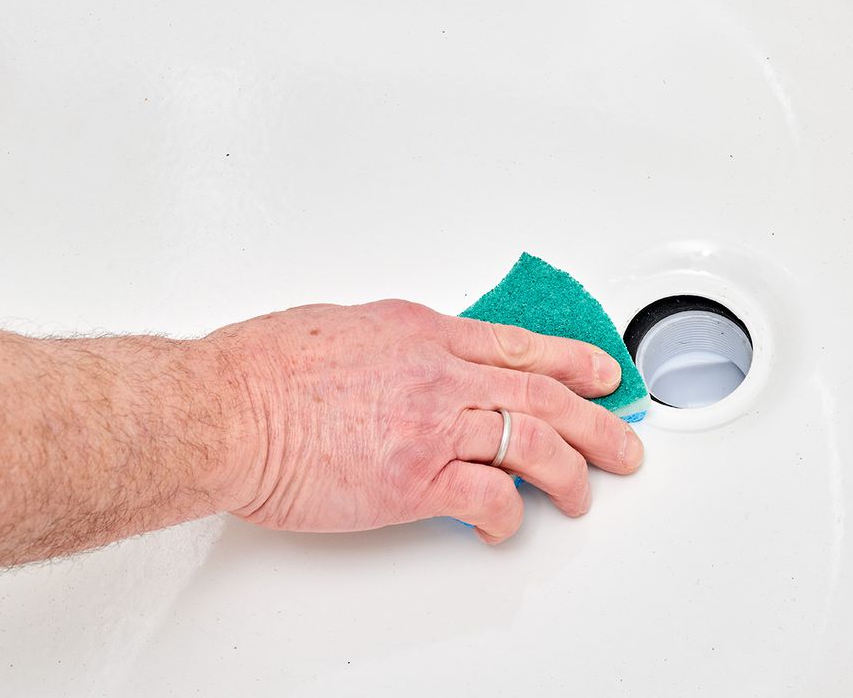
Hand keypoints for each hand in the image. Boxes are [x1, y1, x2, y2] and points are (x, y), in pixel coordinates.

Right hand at [208, 299, 643, 543]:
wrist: (227, 408)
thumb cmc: (266, 369)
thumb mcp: (352, 327)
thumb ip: (401, 343)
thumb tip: (418, 359)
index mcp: (429, 333)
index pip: (523, 345)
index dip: (574, 362)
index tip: (603, 375)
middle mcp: (444, 375)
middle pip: (547, 394)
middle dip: (598, 423)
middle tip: (625, 444)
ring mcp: (436, 426)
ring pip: (535, 443)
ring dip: (570, 474)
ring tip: (582, 496)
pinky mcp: (417, 480)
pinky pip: (489, 496)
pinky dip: (509, 514)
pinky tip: (509, 526)